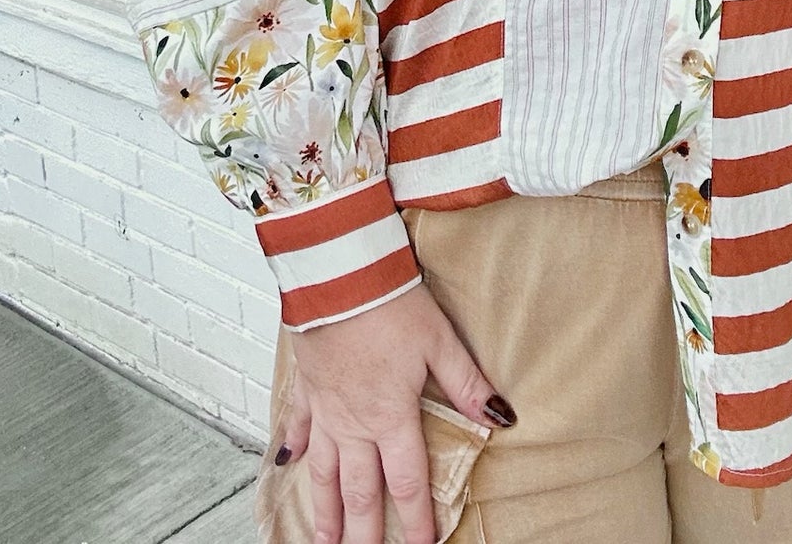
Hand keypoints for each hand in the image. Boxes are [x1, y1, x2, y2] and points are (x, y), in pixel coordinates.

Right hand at [278, 280, 512, 543]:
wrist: (338, 274)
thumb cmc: (391, 301)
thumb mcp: (439, 340)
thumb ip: (466, 383)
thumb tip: (500, 416)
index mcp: (391, 415)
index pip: (407, 480)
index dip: (417, 519)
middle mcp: (354, 422)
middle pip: (360, 491)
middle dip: (364, 532)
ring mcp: (325, 408)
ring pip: (324, 472)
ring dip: (325, 510)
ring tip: (324, 541)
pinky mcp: (306, 385)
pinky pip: (299, 426)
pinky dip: (295, 448)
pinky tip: (290, 465)